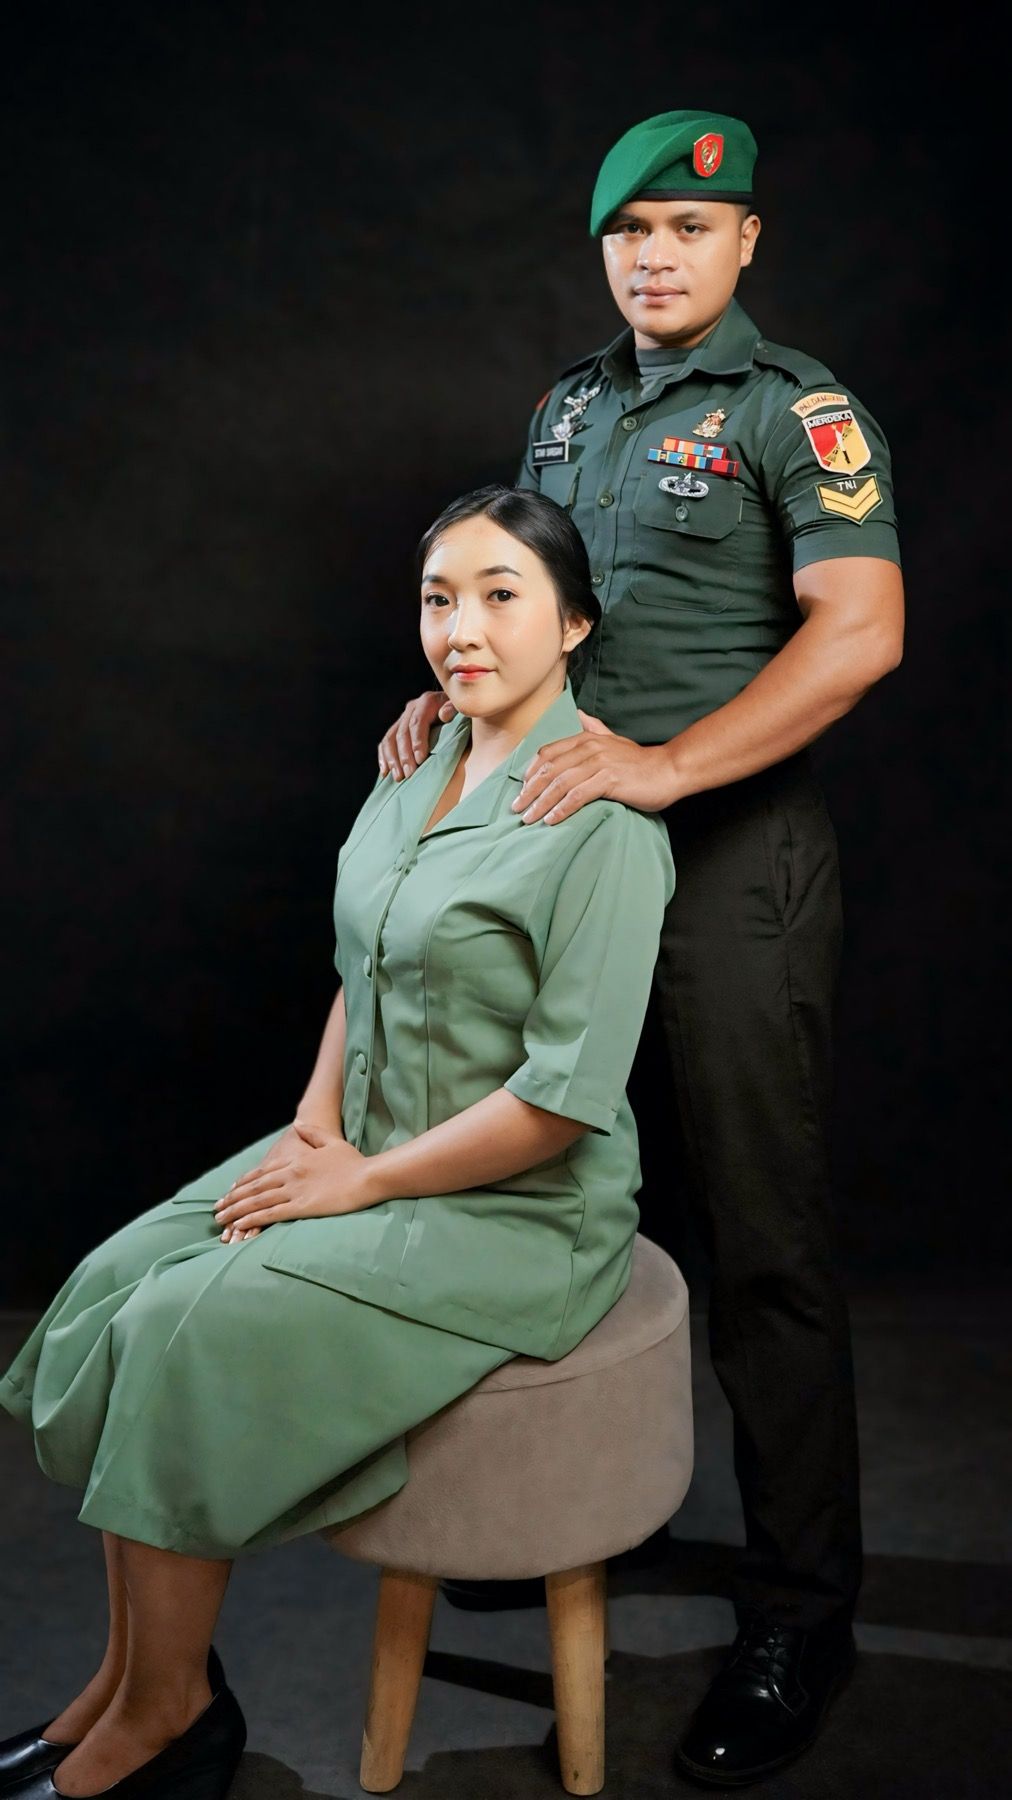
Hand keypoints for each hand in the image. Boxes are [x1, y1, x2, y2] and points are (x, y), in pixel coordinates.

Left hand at [213, 1120, 377, 1233]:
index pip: (262, 1173)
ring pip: (258, 1201)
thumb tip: (297, 1126)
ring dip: (237, 1211)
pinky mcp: (302, 1207)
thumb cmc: (353, 1162)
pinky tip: (241, 1225)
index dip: (244, 1182)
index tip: (231, 1190)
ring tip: (222, 1220)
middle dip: (233, 1198)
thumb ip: (312, 1134)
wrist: (368, 1176)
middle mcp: (290, 1175)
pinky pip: (271, 1214)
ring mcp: (294, 1191)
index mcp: (295, 1161)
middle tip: (217, 1208)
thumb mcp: (331, 1142)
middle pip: (254, 1188)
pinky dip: (253, 1219)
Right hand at [378, 690, 456, 780]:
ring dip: (392, 759)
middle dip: (405, 755)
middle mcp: (412, 708)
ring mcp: (403, 718)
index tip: (420, 760)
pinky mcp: (397, 728)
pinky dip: (384, 758)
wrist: (456, 710)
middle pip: (402, 732)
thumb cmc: (462, 714)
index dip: (417, 741)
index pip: (417, 722)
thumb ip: (454, 710)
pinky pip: (385, 743)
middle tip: (410, 774)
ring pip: (390, 738)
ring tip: (398, 777)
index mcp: (427, 702)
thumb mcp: (462, 709)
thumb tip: (444, 714)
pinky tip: (385, 772)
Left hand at [511, 709, 679, 823]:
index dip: (530, 771)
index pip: (548, 753)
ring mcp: (599, 763)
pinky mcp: (608, 780)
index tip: (521, 789)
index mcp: (587, 738)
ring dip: (540, 803)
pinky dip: (561, 809)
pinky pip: (577, 796)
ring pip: (560, 784)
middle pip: (549, 770)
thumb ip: (595, 728)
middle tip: (517, 808)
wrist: (669, 770)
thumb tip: (579, 714)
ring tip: (528, 818)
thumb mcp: (615, 740)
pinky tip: (551, 820)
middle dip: (530, 791)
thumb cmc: (641, 762)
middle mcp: (589, 748)